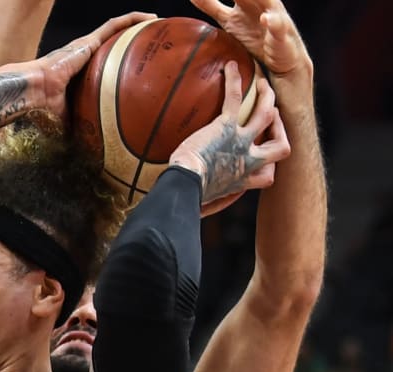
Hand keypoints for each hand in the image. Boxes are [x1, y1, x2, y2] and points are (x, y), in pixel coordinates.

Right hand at [25, 12, 155, 123]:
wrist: (33, 93)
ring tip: (156, 22)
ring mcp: (86, 47)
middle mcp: (84, 58)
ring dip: (136, 24)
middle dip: (131, 42)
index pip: (103, 67)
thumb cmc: (44, 109)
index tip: (136, 69)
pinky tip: (150, 17)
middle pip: (112, 46)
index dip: (119, 65)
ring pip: (116, 31)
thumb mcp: (71, 121)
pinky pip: (114, 25)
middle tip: (152, 44)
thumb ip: (84, 127)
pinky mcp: (87, 41)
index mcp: (80, 75)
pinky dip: (132, 19)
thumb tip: (95, 151)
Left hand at [170, 62, 290, 203]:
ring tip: (262, 82)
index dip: (268, 167)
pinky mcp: (226, 127)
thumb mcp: (202, 204)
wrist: (184, 187)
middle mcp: (248, 161)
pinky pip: (236, 99)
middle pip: (282, 146)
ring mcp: (241, 142)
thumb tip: (192, 209)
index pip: (268, 176)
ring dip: (268, 98)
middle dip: (280, 129)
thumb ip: (205, 202)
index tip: (258, 159)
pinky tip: (230, 67)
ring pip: (267, 115)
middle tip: (272, 114)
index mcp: (243, 181)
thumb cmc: (186, 198)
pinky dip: (234, 81)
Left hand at [191, 0, 311, 78]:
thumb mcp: (228, 19)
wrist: (279, 59)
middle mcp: (260, 4)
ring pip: (268, 2)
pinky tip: (266, 19)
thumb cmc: (254, 35)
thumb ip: (211, 5)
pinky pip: (278, 27)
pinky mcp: (280, 35)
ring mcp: (272, 18)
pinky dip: (273, 22)